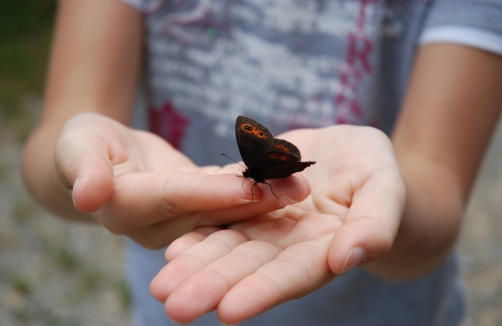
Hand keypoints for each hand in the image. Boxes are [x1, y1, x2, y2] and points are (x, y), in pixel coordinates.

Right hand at [54, 113, 311, 247]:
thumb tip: (88, 195)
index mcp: (127, 207)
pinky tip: (287, 178)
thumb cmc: (82, 146)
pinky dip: (257, 191)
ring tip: (303, 183)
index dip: (210, 194)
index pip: (173, 199)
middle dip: (254, 201)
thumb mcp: (76, 148)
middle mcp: (157, 225)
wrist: (100, 158)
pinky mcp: (196, 210)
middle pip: (211, 212)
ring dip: (265, 199)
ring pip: (227, 212)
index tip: (249, 187)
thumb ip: (84, 169)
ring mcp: (179, 221)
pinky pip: (228, 202)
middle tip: (297, 189)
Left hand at [150, 125, 405, 323]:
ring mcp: (264, 222)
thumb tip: (350, 258)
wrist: (353, 154)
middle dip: (212, 285)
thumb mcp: (386, 189)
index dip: (263, 291)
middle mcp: (287, 243)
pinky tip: (171, 247)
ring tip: (160, 285)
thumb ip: (374, 224)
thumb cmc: (379, 172)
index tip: (229, 311)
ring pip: (226, 245)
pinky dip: (198, 231)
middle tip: (173, 305)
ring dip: (194, 265)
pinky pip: (220, 214)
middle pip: (248, 267)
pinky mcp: (247, 197)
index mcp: (323, 247)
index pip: (293, 274)